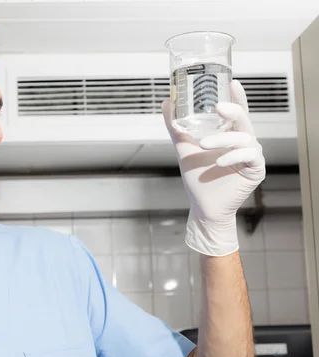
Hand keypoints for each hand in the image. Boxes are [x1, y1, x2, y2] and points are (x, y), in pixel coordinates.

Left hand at [162, 80, 265, 255]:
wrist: (203, 206)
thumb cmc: (198, 177)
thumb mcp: (184, 148)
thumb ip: (176, 127)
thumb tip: (167, 103)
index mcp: (229, 133)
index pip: (236, 111)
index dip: (237, 96)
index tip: (232, 83)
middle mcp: (243, 141)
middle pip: (244, 119)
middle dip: (233, 110)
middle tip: (218, 107)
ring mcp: (251, 155)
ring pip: (244, 138)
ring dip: (224, 139)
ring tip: (204, 144)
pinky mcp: (256, 170)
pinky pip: (250, 157)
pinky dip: (233, 156)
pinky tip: (219, 162)